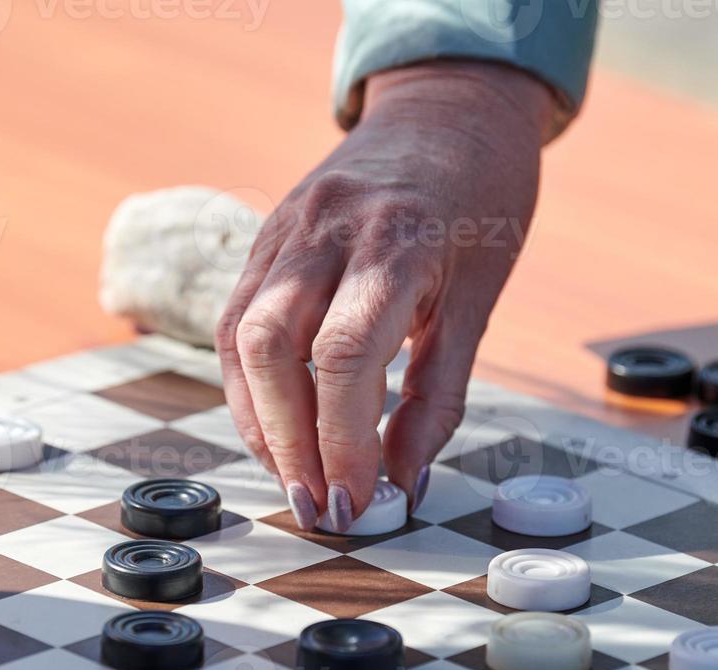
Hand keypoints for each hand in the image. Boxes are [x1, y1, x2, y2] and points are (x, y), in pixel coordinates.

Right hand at [216, 60, 560, 530]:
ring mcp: (286, 229)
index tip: (358, 503)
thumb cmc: (480, 205)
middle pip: (274, 349)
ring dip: (260, 423)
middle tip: (318, 507)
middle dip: (289, 443)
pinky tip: (277, 429)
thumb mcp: (480, 299)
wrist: (448, 115)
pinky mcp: (263, 240)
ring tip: (295, 478)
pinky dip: (250, 387)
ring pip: (242, 338)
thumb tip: (404, 483)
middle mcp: (329, 228)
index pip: (347, 354)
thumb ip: (438, 396)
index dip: (344, 442)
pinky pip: (237, 321)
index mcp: (398, 239)